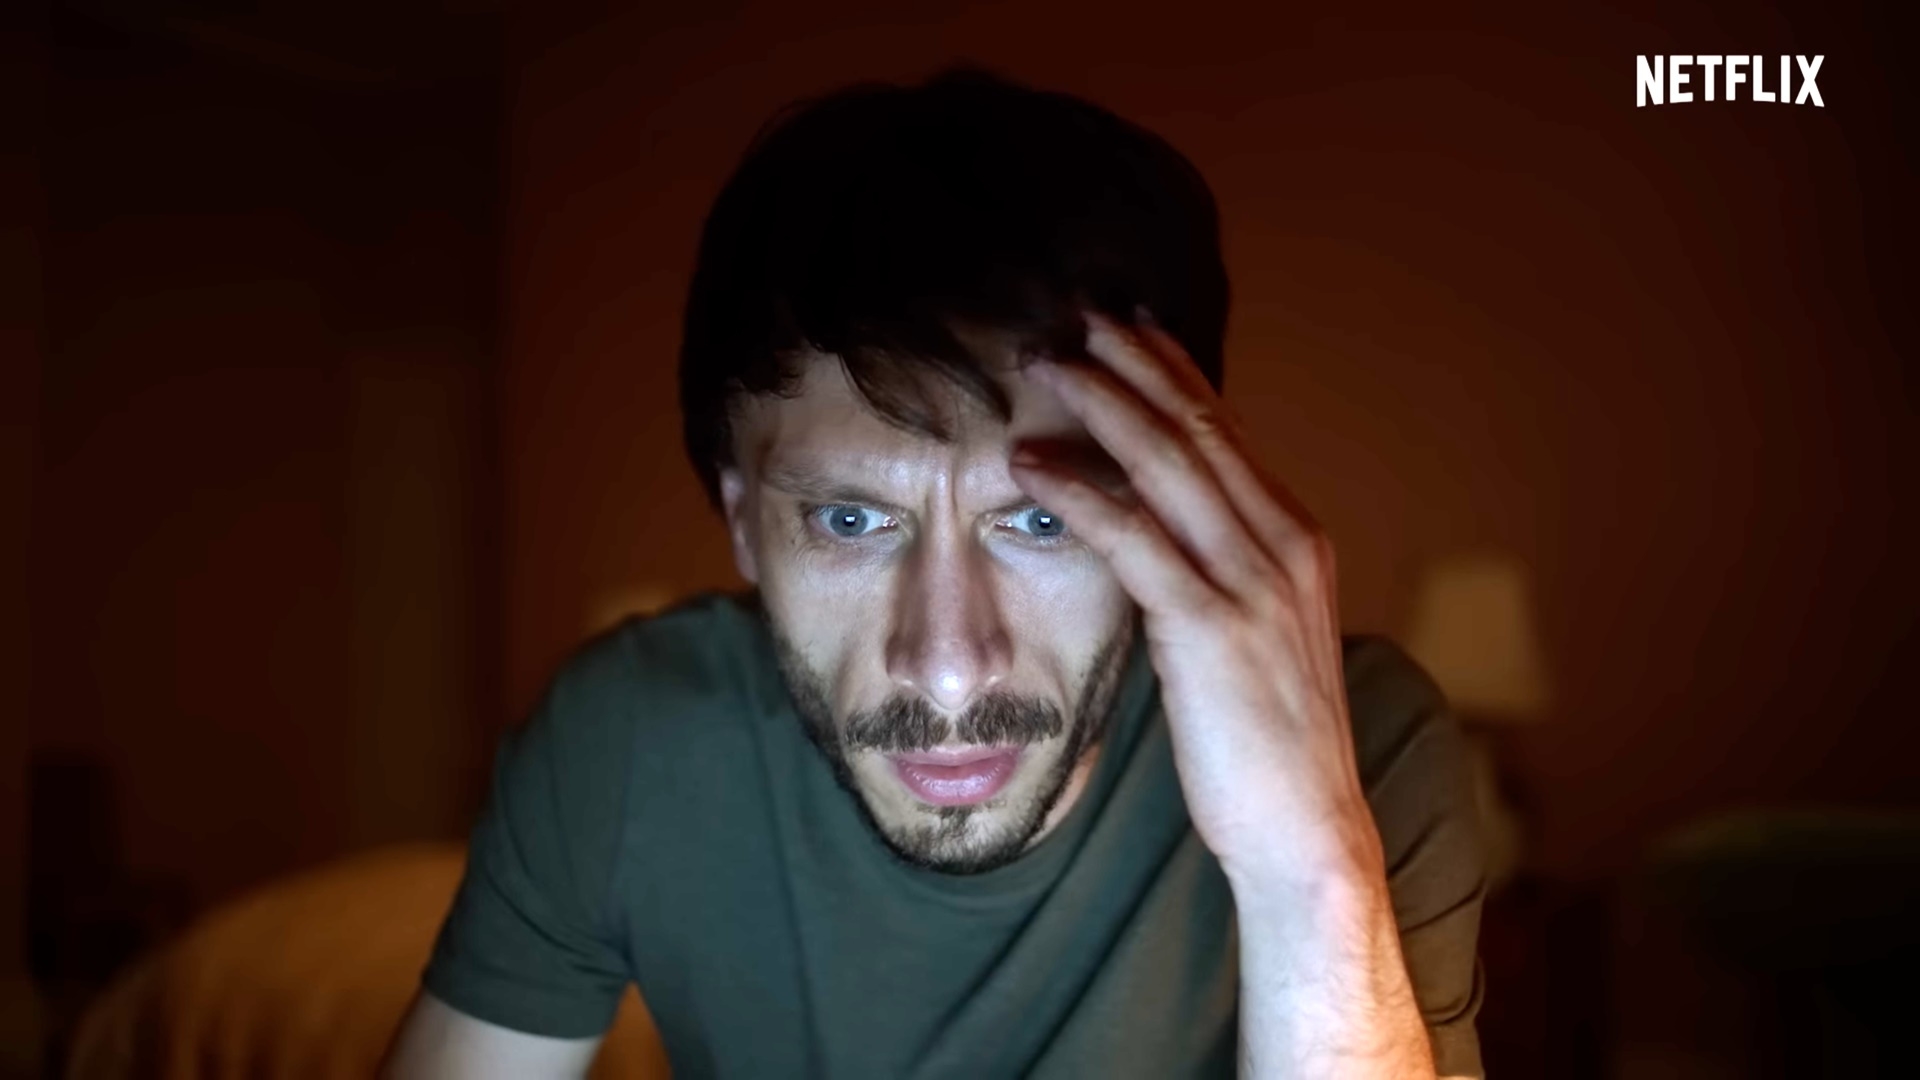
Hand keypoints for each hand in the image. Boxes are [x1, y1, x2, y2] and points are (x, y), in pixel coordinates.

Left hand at [1010, 310, 1382, 885]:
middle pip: (1196, 425)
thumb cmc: (1268, 741)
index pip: (1224, 430)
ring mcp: (1253, 583)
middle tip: (1071, 312)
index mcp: (1295, 540)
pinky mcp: (1211, 628)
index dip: (1170, 368)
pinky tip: (1029, 465)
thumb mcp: (1255, 635)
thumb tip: (1159, 530)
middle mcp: (1284, 544)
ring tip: (1041, 360)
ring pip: (1167, 463)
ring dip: (1098, 402)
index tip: (1123, 322)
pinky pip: (1134, 538)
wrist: (1308, 828)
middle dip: (1130, 360)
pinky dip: (1078, 492)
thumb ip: (1218, 571)